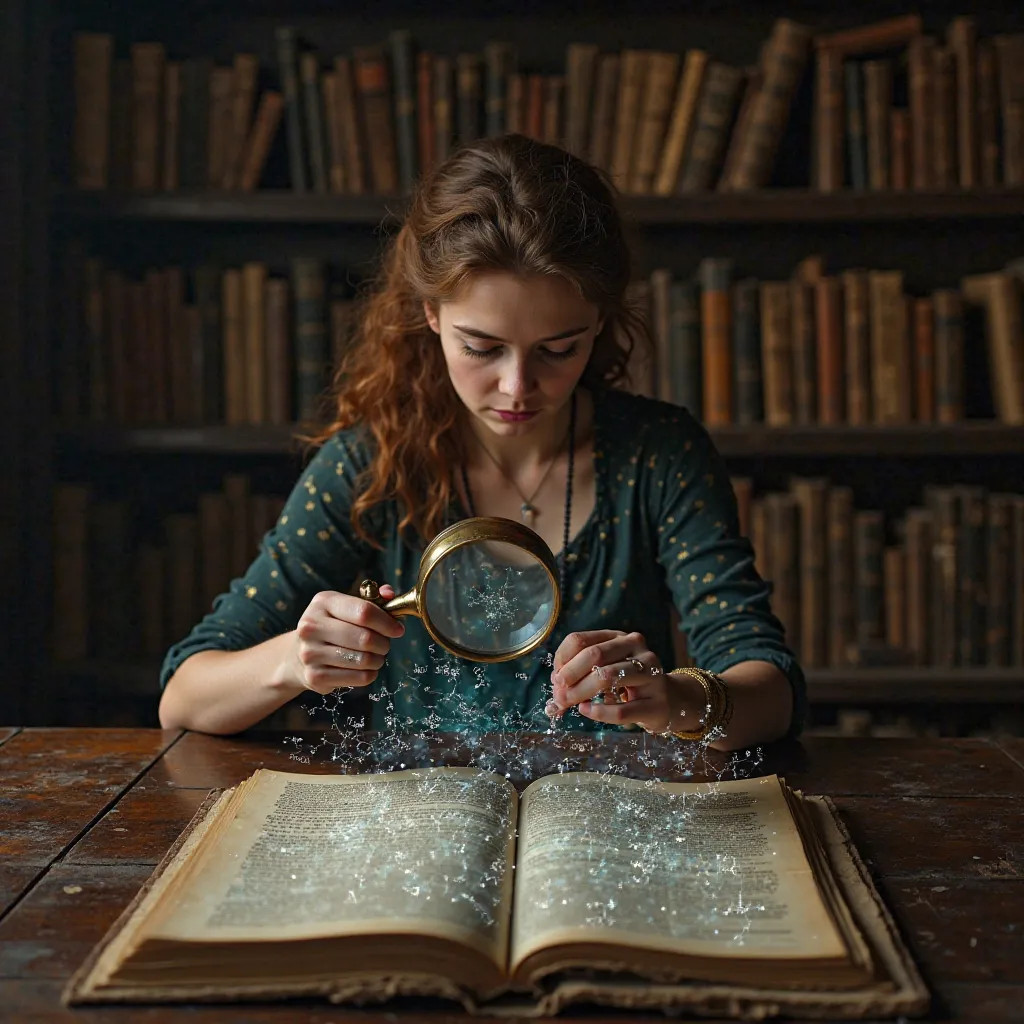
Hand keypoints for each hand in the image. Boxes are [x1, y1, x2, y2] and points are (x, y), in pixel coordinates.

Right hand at [291, 587, 404, 694]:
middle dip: (384, 643)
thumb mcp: (346, 606)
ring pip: (363, 660)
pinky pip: (359, 677)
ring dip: (378, 660)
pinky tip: (366, 668)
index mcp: (323, 602)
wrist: (297, 654)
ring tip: (376, 656)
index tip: (398, 629)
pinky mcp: (315, 676)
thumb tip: (389, 594)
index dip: (387, 622)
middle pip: (365, 638)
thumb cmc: (332, 626)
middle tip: (385, 645)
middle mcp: (312, 626)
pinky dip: (370, 674)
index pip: (364, 611)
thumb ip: (372, 599)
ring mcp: (311, 653)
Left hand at [548, 629, 694, 733]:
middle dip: (569, 676)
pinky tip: (586, 710)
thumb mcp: (607, 669)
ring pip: (607, 677)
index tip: (555, 678)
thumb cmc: (630, 684)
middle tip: (558, 694)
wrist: (669, 702)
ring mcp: (651, 673)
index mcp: (619, 637)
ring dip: (580, 692)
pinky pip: (621, 709)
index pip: (581, 640)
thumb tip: (556, 684)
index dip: (562, 659)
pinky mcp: (656, 703)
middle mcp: (637, 648)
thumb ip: (581, 673)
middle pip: (594, 654)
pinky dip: (598, 712)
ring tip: (568, 703)